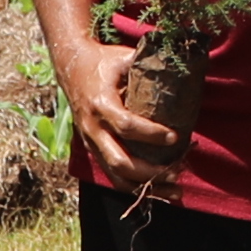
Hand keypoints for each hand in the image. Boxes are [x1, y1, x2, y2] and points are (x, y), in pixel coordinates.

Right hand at [49, 18, 194, 195]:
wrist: (71, 68)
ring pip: (117, 176)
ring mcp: (91, 143)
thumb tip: (179, 66)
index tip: (176, 136)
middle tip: (177, 172)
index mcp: (100, 105)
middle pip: (120, 161)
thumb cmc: (102, 61)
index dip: (152, 134)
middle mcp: (93, 129)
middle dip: (150, 173)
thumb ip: (146, 63)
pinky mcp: (94, 150)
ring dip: (146, 188)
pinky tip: (159, 192)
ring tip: (175, 192)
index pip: (126, 126)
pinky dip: (136, 188)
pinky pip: (114, 176)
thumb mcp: (122, 57)